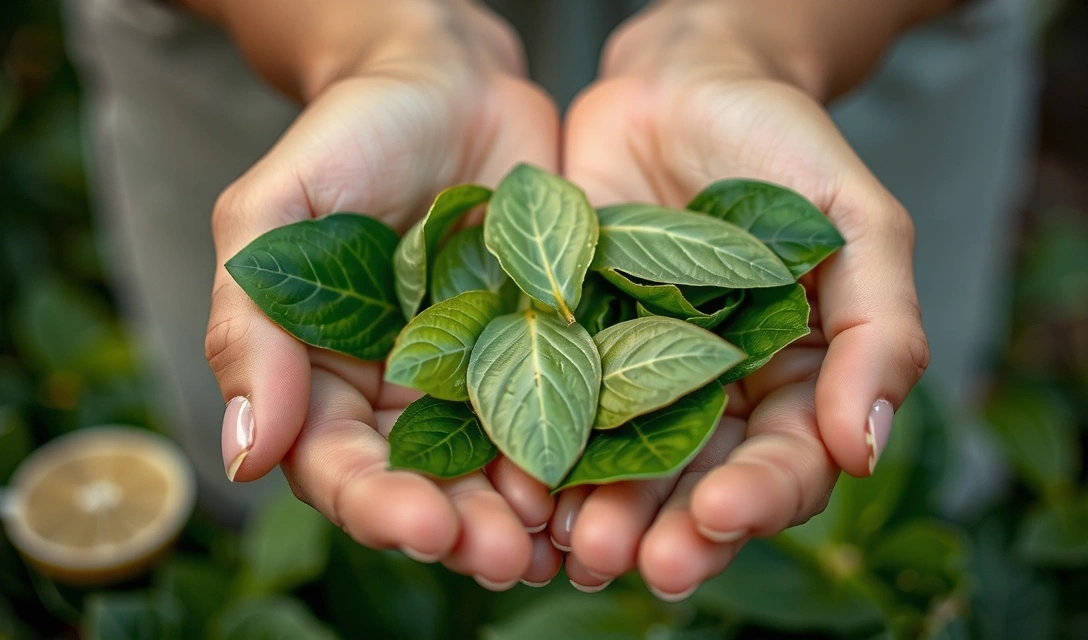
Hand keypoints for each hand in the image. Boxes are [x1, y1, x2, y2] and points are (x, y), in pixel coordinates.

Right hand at [203, 0, 561, 588]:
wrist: (451, 81)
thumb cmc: (350, 134)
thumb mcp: (275, 212)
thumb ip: (252, 326)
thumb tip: (241, 455)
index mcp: (326, 378)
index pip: (339, 466)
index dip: (376, 505)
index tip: (422, 524)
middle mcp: (404, 396)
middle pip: (426, 488)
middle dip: (463, 530)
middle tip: (504, 557)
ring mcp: (482, 377)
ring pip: (499, 470)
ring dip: (527, 516)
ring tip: (564, 543)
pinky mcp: (552, 350)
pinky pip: (570, 413)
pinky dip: (586, 457)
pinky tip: (610, 487)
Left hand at [552, 0, 929, 596]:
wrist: (678, 84)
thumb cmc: (781, 144)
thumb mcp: (857, 221)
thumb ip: (878, 328)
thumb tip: (869, 449)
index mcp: (794, 380)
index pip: (786, 461)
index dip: (761, 496)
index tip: (721, 512)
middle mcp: (713, 394)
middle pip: (698, 483)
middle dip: (672, 528)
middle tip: (640, 562)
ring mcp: (636, 374)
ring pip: (623, 463)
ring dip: (604, 511)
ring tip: (580, 544)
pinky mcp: (569, 346)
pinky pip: (553, 407)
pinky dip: (540, 451)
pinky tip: (522, 485)